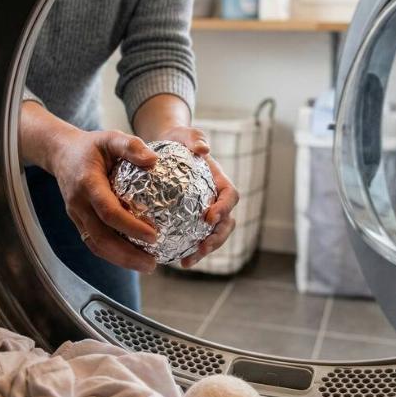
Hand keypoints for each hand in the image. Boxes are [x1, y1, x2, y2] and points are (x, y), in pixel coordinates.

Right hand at [46, 128, 159, 273]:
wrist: (61, 153)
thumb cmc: (91, 146)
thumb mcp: (110, 137)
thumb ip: (131, 146)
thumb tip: (154, 160)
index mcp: (87, 184)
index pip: (108, 212)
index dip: (130, 227)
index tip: (154, 236)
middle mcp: (79, 204)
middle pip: (101, 238)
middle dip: (127, 255)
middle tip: (152, 263)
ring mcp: (76, 215)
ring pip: (96, 245)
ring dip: (121, 260)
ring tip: (147, 265)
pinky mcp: (79, 222)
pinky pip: (94, 243)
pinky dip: (113, 254)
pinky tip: (133, 258)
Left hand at [156, 126, 239, 267]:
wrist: (165, 148)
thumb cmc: (177, 140)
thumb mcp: (184, 134)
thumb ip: (194, 138)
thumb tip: (203, 148)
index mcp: (220, 181)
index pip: (231, 196)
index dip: (224, 208)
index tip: (209, 217)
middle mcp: (216, 199)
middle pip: (226, 223)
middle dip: (217, 239)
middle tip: (201, 248)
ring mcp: (204, 211)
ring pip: (212, 235)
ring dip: (203, 251)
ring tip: (186, 262)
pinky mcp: (190, 221)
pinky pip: (193, 238)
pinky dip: (186, 250)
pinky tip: (173, 260)